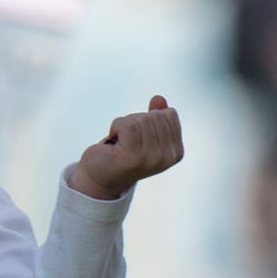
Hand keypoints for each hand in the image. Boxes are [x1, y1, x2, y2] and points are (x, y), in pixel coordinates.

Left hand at [69, 95, 183, 199]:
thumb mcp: (143, 133)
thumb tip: (159, 98)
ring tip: (120, 143)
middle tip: (126, 141)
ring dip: (123, 125)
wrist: (100, 179)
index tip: (139, 137)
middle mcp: (167, 157)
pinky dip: (116, 127)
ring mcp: (151, 158)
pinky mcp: (133, 157)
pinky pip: (127, 125)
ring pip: (140, 119)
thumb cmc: (121, 154)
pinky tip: (113, 141)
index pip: (170, 114)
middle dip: (136, 121)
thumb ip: (155, 116)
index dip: (149, 118)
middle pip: (154, 115)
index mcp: (176, 152)